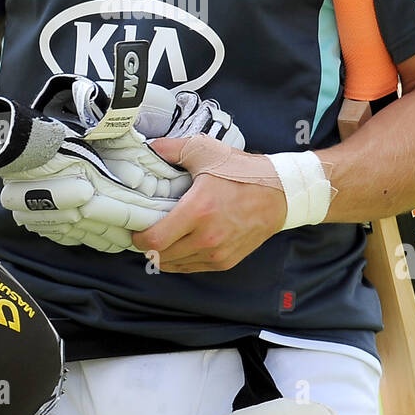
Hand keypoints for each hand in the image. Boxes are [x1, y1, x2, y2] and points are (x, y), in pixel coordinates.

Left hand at [132, 136, 286, 271]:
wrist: (279, 193)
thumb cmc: (241, 171)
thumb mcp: (205, 150)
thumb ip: (171, 149)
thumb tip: (147, 148)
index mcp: (198, 211)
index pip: (154, 240)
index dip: (138, 238)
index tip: (135, 228)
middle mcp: (207, 238)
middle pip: (161, 256)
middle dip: (148, 246)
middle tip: (145, 231)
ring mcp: (217, 253)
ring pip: (175, 264)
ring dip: (163, 254)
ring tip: (162, 237)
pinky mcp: (225, 261)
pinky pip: (192, 267)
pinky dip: (181, 259)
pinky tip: (179, 244)